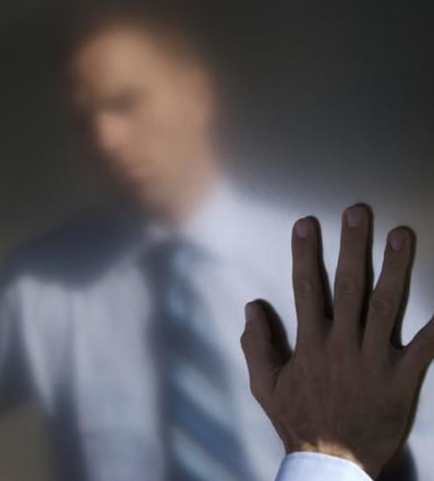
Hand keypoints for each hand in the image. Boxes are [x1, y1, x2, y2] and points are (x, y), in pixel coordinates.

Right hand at [241, 205, 433, 477]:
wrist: (333, 464)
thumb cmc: (299, 421)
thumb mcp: (265, 385)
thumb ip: (256, 344)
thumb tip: (253, 305)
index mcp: (310, 343)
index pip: (307, 288)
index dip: (306, 253)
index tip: (308, 223)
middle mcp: (342, 345)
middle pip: (349, 287)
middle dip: (353, 247)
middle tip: (359, 213)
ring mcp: (374, 362)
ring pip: (387, 307)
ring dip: (396, 269)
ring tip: (403, 235)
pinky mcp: (402, 382)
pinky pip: (424, 351)